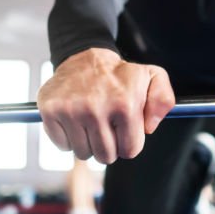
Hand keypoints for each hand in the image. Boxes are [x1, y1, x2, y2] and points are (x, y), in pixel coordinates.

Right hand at [37, 48, 174, 163]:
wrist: (84, 57)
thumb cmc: (120, 74)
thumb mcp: (152, 77)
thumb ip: (163, 100)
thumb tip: (149, 127)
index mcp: (124, 104)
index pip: (130, 150)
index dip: (128, 142)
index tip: (123, 128)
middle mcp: (96, 108)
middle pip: (106, 156)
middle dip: (109, 145)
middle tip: (106, 125)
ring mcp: (71, 110)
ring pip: (83, 153)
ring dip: (88, 143)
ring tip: (90, 120)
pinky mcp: (50, 111)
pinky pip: (63, 146)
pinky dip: (68, 138)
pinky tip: (75, 119)